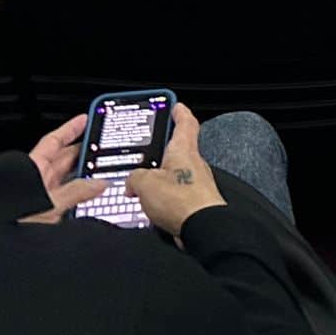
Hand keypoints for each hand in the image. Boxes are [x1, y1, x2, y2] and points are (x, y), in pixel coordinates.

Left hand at [18, 114, 103, 224]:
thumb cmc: (8, 225)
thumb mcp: (47, 206)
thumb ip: (75, 193)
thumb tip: (99, 182)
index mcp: (32, 170)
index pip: (54, 142)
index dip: (70, 129)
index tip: (85, 119)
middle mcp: (36, 182)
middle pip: (64, 161)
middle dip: (84, 153)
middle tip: (105, 147)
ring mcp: (40, 198)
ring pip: (67, 181)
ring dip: (84, 178)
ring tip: (105, 173)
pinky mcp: (44, 215)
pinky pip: (68, 200)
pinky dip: (81, 197)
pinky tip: (94, 199)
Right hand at [126, 104, 225, 240]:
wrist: (203, 228)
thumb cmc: (181, 201)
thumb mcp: (146, 183)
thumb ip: (134, 178)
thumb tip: (132, 182)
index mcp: (184, 150)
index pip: (186, 123)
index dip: (180, 112)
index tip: (175, 106)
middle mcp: (193, 163)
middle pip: (178, 148)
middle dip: (162, 148)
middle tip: (147, 147)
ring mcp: (196, 183)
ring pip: (175, 173)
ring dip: (159, 175)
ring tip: (139, 180)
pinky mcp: (194, 202)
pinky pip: (175, 193)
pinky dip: (163, 195)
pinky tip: (150, 203)